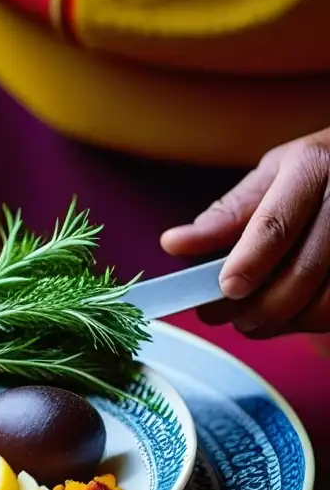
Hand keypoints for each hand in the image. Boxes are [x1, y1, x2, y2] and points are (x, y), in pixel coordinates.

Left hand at [161, 130, 329, 336]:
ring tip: (252, 320)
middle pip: (303, 270)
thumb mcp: (271, 176)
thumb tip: (175, 244)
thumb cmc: (314, 173)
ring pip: (326, 299)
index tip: (225, 288)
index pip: (276, 225)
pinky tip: (288, 317)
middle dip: (259, 305)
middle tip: (224, 316)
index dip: (248, 264)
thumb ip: (227, 213)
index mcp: (310, 168)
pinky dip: (309, 321)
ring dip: (284, 320)